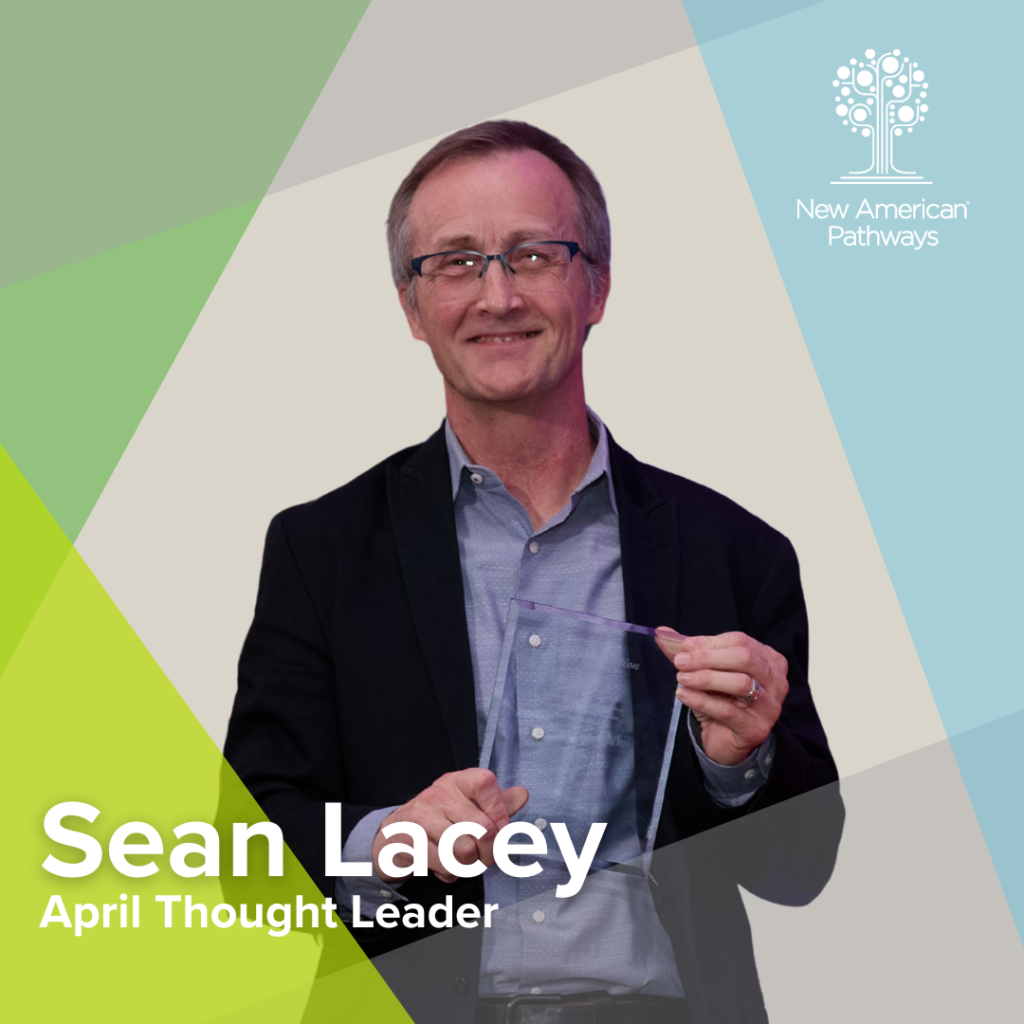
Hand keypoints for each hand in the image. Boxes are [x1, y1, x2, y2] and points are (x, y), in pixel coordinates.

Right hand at [372, 768, 528, 882]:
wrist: (393, 836)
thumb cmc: (439, 820)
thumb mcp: (467, 806)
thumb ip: (497, 803)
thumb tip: (523, 794)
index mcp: (456, 781)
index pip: (486, 781)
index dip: (499, 808)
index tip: (500, 825)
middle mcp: (438, 794)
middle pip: (483, 828)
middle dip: (489, 851)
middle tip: (482, 855)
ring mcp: (421, 817)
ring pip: (465, 851)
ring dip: (468, 864)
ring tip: (460, 859)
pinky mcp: (410, 842)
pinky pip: (446, 867)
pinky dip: (450, 874)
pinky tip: (442, 864)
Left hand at [655, 630, 787, 765]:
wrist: (725, 739)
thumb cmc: (721, 699)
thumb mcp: (706, 671)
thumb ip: (688, 652)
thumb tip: (662, 633)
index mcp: (768, 659)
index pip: (740, 641)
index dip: (710, 642)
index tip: (685, 646)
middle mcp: (776, 680)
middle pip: (744, 658)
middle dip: (707, 658)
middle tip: (680, 661)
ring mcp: (770, 706)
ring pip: (741, 683)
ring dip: (706, 677)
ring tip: (681, 678)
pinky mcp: (756, 728)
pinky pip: (728, 711)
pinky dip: (702, 701)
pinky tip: (683, 694)